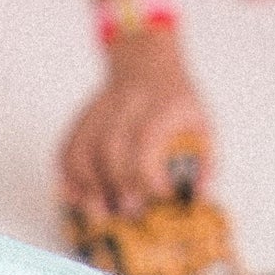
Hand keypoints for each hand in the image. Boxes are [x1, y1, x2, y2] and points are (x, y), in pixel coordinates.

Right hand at [59, 28, 213, 219]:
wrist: (146, 62)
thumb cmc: (175, 99)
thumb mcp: (202, 120)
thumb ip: (207, 158)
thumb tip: (198, 195)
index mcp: (159, 103)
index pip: (147, 137)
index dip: (150, 171)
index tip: (162, 194)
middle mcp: (125, 104)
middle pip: (110, 145)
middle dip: (117, 182)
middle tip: (129, 210)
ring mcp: (98, 111)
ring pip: (82, 148)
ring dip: (87, 185)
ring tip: (99, 211)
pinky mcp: (82, 119)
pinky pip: (67, 149)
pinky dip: (68, 176)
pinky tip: (77, 197)